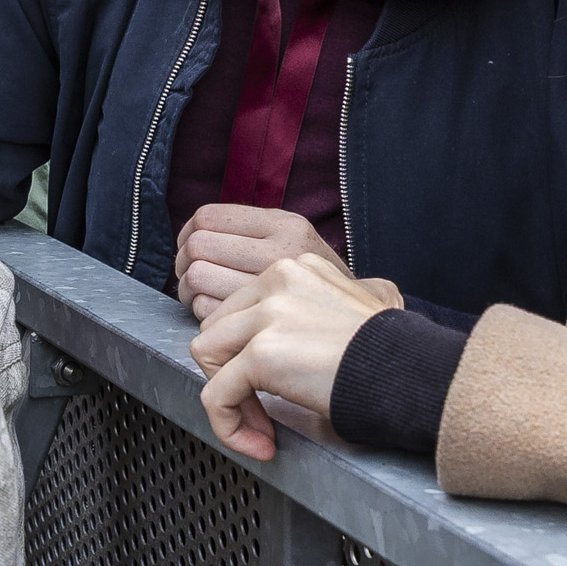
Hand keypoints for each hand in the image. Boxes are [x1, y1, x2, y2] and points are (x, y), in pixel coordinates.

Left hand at [175, 204, 351, 319]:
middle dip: (185, 269)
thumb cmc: (341, 306)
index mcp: (288, 227)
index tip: (190, 253)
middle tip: (193, 286)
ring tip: (207, 306)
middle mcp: (281, 251)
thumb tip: (203, 234)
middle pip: (197, 246)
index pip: (208, 217)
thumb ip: (265, 240)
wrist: (381, 348)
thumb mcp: (309, 253)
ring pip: (197, 278)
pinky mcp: (264, 327)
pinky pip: (208, 314)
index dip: (188, 236)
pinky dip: (208, 322)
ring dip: (192, 297)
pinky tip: (227, 330)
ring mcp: (273, 289)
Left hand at [189, 253, 395, 459]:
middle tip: (265, 413)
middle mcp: (277, 279)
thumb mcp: (360, 307)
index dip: (245, 355)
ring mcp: (268, 314)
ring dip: (230, 400)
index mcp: (295, 267)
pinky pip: (217, 396)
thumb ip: (324, 305)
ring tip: (262, 429)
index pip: (239, 309)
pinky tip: (261, 444)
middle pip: (218, 330)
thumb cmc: (396, 355)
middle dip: (232, 376)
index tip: (272, 389)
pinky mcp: (263, 353)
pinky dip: (229, 426)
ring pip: (207, 357)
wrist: (416, 374)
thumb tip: (317, 323)